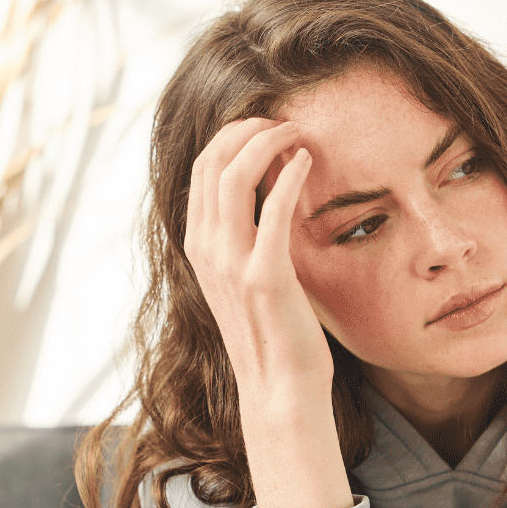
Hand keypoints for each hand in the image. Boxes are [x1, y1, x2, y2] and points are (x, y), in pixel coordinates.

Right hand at [184, 117, 330, 401]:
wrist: (280, 386)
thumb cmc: (274, 330)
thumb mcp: (247, 274)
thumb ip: (248, 233)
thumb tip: (270, 185)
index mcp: (199, 246)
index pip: (201, 168)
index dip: (231, 135)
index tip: (264, 125)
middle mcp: (206, 250)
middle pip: (212, 161)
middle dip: (247, 128)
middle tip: (283, 121)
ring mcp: (231, 263)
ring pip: (233, 175)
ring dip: (267, 141)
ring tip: (296, 133)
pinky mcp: (264, 276)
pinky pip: (272, 210)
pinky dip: (289, 175)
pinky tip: (307, 161)